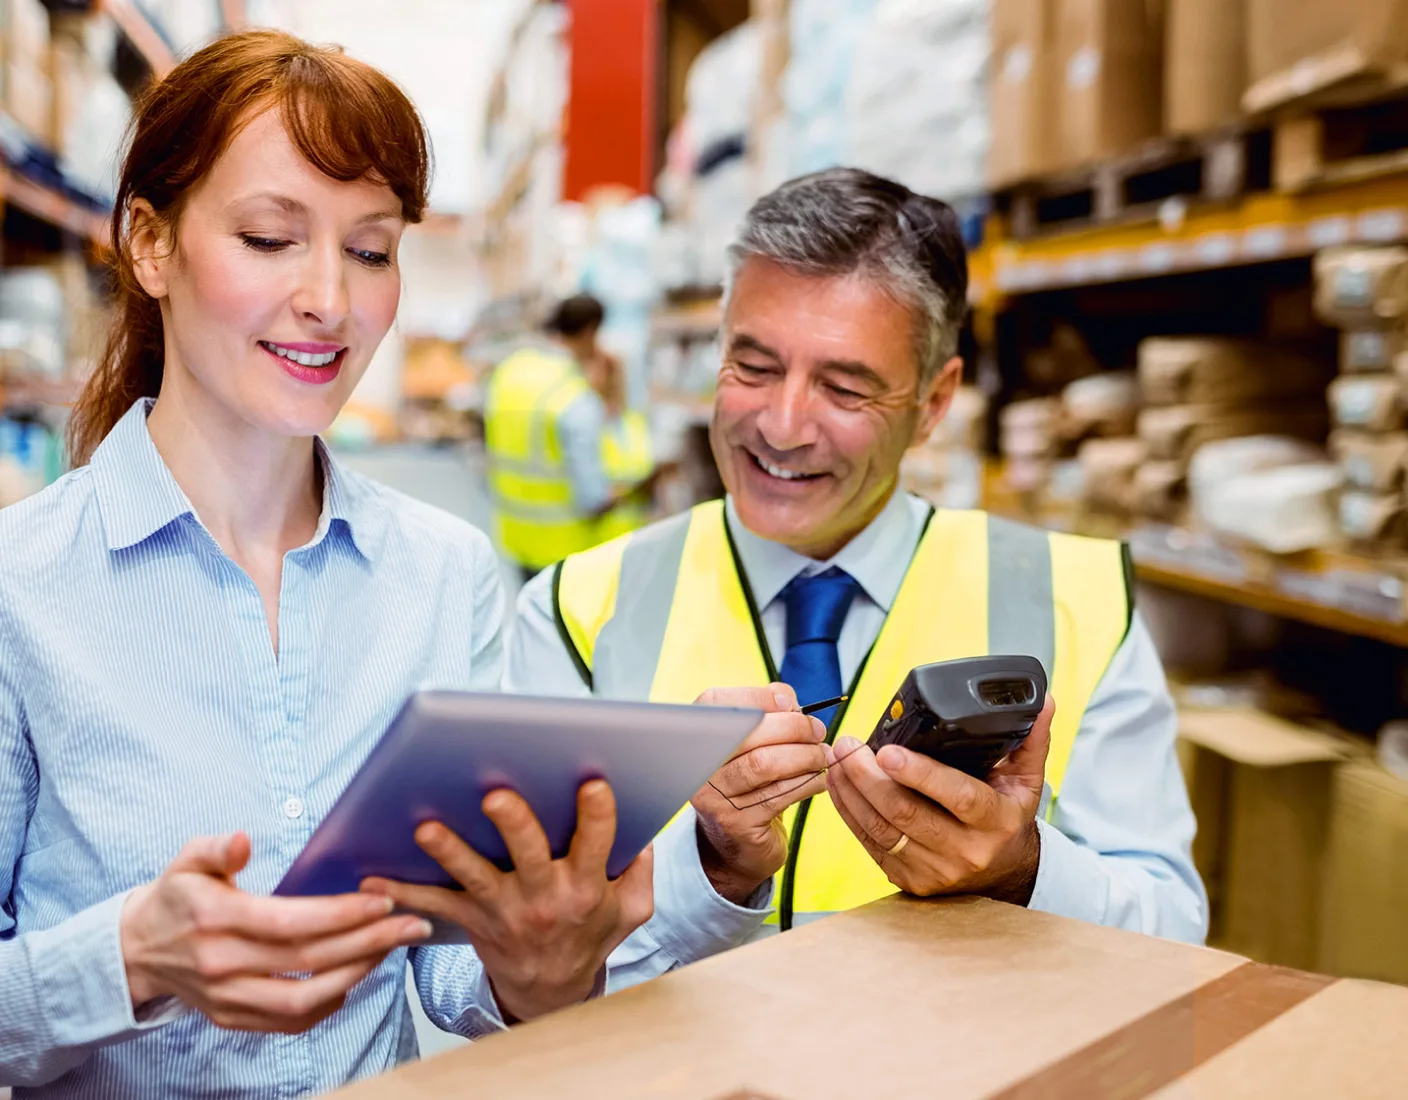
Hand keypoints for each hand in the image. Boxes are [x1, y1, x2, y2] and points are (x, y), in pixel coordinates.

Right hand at [120, 833, 431, 1032]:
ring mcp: (226, 998)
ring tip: (391, 949)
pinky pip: (288, 1022)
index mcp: (214, 920)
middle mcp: (221, 965)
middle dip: (368, 942)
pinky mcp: (231, 1019)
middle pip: (308, 961)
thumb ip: (217, 848)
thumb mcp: (188, 860)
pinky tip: (355, 977)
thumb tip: (244, 840)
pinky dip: (327, 1005)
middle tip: (412, 925)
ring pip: (303, 1000)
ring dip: (356, 975)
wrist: (136, 949)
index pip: (289, 923)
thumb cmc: (177, 897)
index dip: (341, 915)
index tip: (383, 902)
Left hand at [360, 781, 652, 1023]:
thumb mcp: (631, 909)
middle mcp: (545, 896)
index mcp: (586, 886)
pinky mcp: (473, 918)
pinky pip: (435, 904)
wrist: (550, 990)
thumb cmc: (590, 933)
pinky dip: (402, 893)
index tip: (592, 783)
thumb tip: (644, 827)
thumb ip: (640, 868)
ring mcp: (505, 909)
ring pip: (475, 876)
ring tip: (427, 829)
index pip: (598, 845)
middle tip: (497, 794)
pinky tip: (372, 877)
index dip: (597, 814)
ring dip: (450, 851)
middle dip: (514, 823)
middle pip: (529, 855)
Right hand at [691, 684, 828, 904]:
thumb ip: (768, 713)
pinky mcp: (735, 822)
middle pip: (747, 733)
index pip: (716, 701)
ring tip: (822, 755)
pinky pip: (778, 795)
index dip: (756, 696)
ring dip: (804, 756)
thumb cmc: (750, 784)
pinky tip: (820, 779)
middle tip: (818, 731)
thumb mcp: (754, 745)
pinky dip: (808, 782)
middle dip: (793, 727)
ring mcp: (712, 796)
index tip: (791, 703)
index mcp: (698, 736)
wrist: (736, 845)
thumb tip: (788, 700)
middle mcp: (697, 764)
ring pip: (765, 764)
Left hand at [824, 695, 1055, 904]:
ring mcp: (934, 870)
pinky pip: (871, 844)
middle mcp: (965, 850)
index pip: (956, 795)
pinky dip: (849, 812)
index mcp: (995, 820)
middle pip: (906, 813)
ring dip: (851, 792)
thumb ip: (1030, 740)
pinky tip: (838, 785)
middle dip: (868, 777)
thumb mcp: (1026, 781)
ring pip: (881, 829)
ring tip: (837, 758)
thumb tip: (1042, 701)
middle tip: (848, 745)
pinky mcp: (908, 879)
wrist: (1003, 873)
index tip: (887, 750)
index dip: (920, 773)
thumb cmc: (1007, 817)